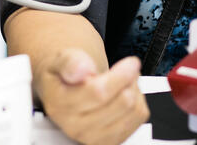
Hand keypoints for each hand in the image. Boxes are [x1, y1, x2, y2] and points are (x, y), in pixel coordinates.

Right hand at [34, 48, 148, 144]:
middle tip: (126, 66)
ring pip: (133, 111)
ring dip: (135, 89)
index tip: (131, 62)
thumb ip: (69, 61)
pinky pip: (138, 118)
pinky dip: (138, 101)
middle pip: (122, 103)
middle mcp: (75, 126)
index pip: (99, 93)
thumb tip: (82, 70)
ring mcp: (94, 137)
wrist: (63, 88)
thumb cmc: (63, 74)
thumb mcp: (59, 59)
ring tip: (123, 78)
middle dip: (129, 79)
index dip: (120, 76)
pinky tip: (124, 92)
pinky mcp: (110, 140)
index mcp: (60, 105)